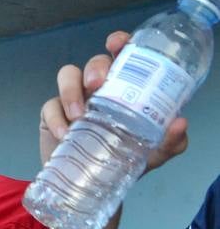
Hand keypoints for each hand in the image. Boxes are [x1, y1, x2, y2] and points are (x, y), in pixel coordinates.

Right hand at [40, 30, 188, 170]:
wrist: (90, 186)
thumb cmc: (123, 160)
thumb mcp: (153, 154)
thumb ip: (170, 142)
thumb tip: (180, 123)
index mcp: (126, 87)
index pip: (123, 55)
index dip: (119, 42)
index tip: (117, 44)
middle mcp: (100, 88)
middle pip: (95, 62)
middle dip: (95, 67)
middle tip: (97, 85)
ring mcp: (74, 99)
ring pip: (67, 76)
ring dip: (70, 90)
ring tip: (78, 114)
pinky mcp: (52, 115)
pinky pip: (50, 106)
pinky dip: (55, 118)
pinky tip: (64, 134)